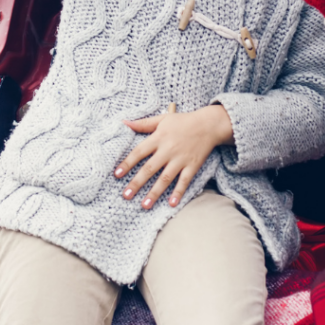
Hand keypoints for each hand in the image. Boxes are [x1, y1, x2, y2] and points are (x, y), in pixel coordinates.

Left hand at [114, 104, 233, 209]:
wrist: (208, 125)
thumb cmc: (183, 121)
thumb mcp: (162, 118)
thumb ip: (143, 123)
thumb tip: (124, 123)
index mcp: (158, 138)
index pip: (139, 152)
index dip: (127, 163)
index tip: (116, 175)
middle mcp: (168, 150)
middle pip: (149, 168)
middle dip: (137, 183)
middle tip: (126, 196)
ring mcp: (180, 159)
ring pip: (165, 178)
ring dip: (155, 192)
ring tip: (144, 205)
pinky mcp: (192, 166)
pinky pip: (184, 181)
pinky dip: (178, 192)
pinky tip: (172, 204)